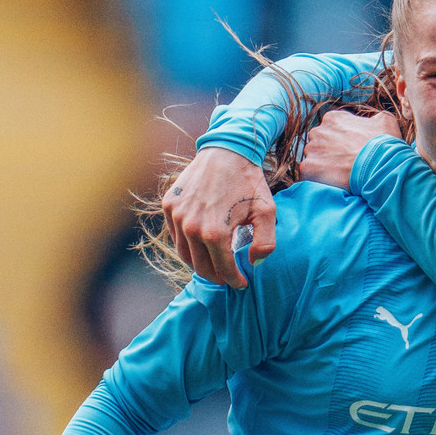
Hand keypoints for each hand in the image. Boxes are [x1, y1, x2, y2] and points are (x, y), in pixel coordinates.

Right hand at [162, 146, 274, 287]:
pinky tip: (201, 246)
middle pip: (201, 266)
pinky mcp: (169, 205)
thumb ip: (265, 243)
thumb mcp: (267, 212)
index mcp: (215, 233)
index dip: (234, 280)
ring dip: (200, 264)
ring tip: (214, 266)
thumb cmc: (249, 181)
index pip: (223, 269)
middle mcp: (191, 227)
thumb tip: (254, 263)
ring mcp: (176, 216)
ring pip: (184, 254)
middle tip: (228, 278)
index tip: (242, 284)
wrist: (227, 150)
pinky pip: (175, 235)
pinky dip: (187, 245)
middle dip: (217, 276)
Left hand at [299, 110, 402, 188]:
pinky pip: (308, 174)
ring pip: (313, 158)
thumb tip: (374, 120)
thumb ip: (376, 117)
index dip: (341, 141)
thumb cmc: (384, 145)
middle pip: (319, 143)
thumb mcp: (386, 122)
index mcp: (333, 118)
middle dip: (329, 152)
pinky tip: (332, 183)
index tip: (350, 150)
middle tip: (344, 164)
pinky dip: (318, 179)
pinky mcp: (308, 168)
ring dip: (323, 166)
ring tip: (339, 176)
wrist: (380, 167)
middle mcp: (319, 131)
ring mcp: (311, 150)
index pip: (331, 128)